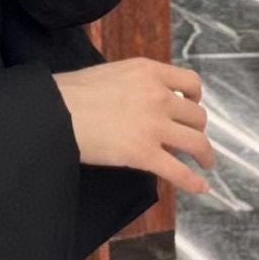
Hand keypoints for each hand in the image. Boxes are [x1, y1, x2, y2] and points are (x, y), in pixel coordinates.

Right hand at [53, 58, 214, 195]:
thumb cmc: (70, 92)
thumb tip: (141, 101)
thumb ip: (133, 84)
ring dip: (205, 154)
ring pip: (197, 142)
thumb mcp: (109, 74)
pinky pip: (179, 171)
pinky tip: (200, 187)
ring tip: (205, 163)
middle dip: (197, 128)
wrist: (53, 111)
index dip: (195, 97)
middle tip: (190, 139)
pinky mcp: (144, 153)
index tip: (190, 106)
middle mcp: (158, 95)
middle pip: (196, 115)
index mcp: (148, 72)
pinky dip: (193, 182)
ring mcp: (153, 125)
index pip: (190, 82)